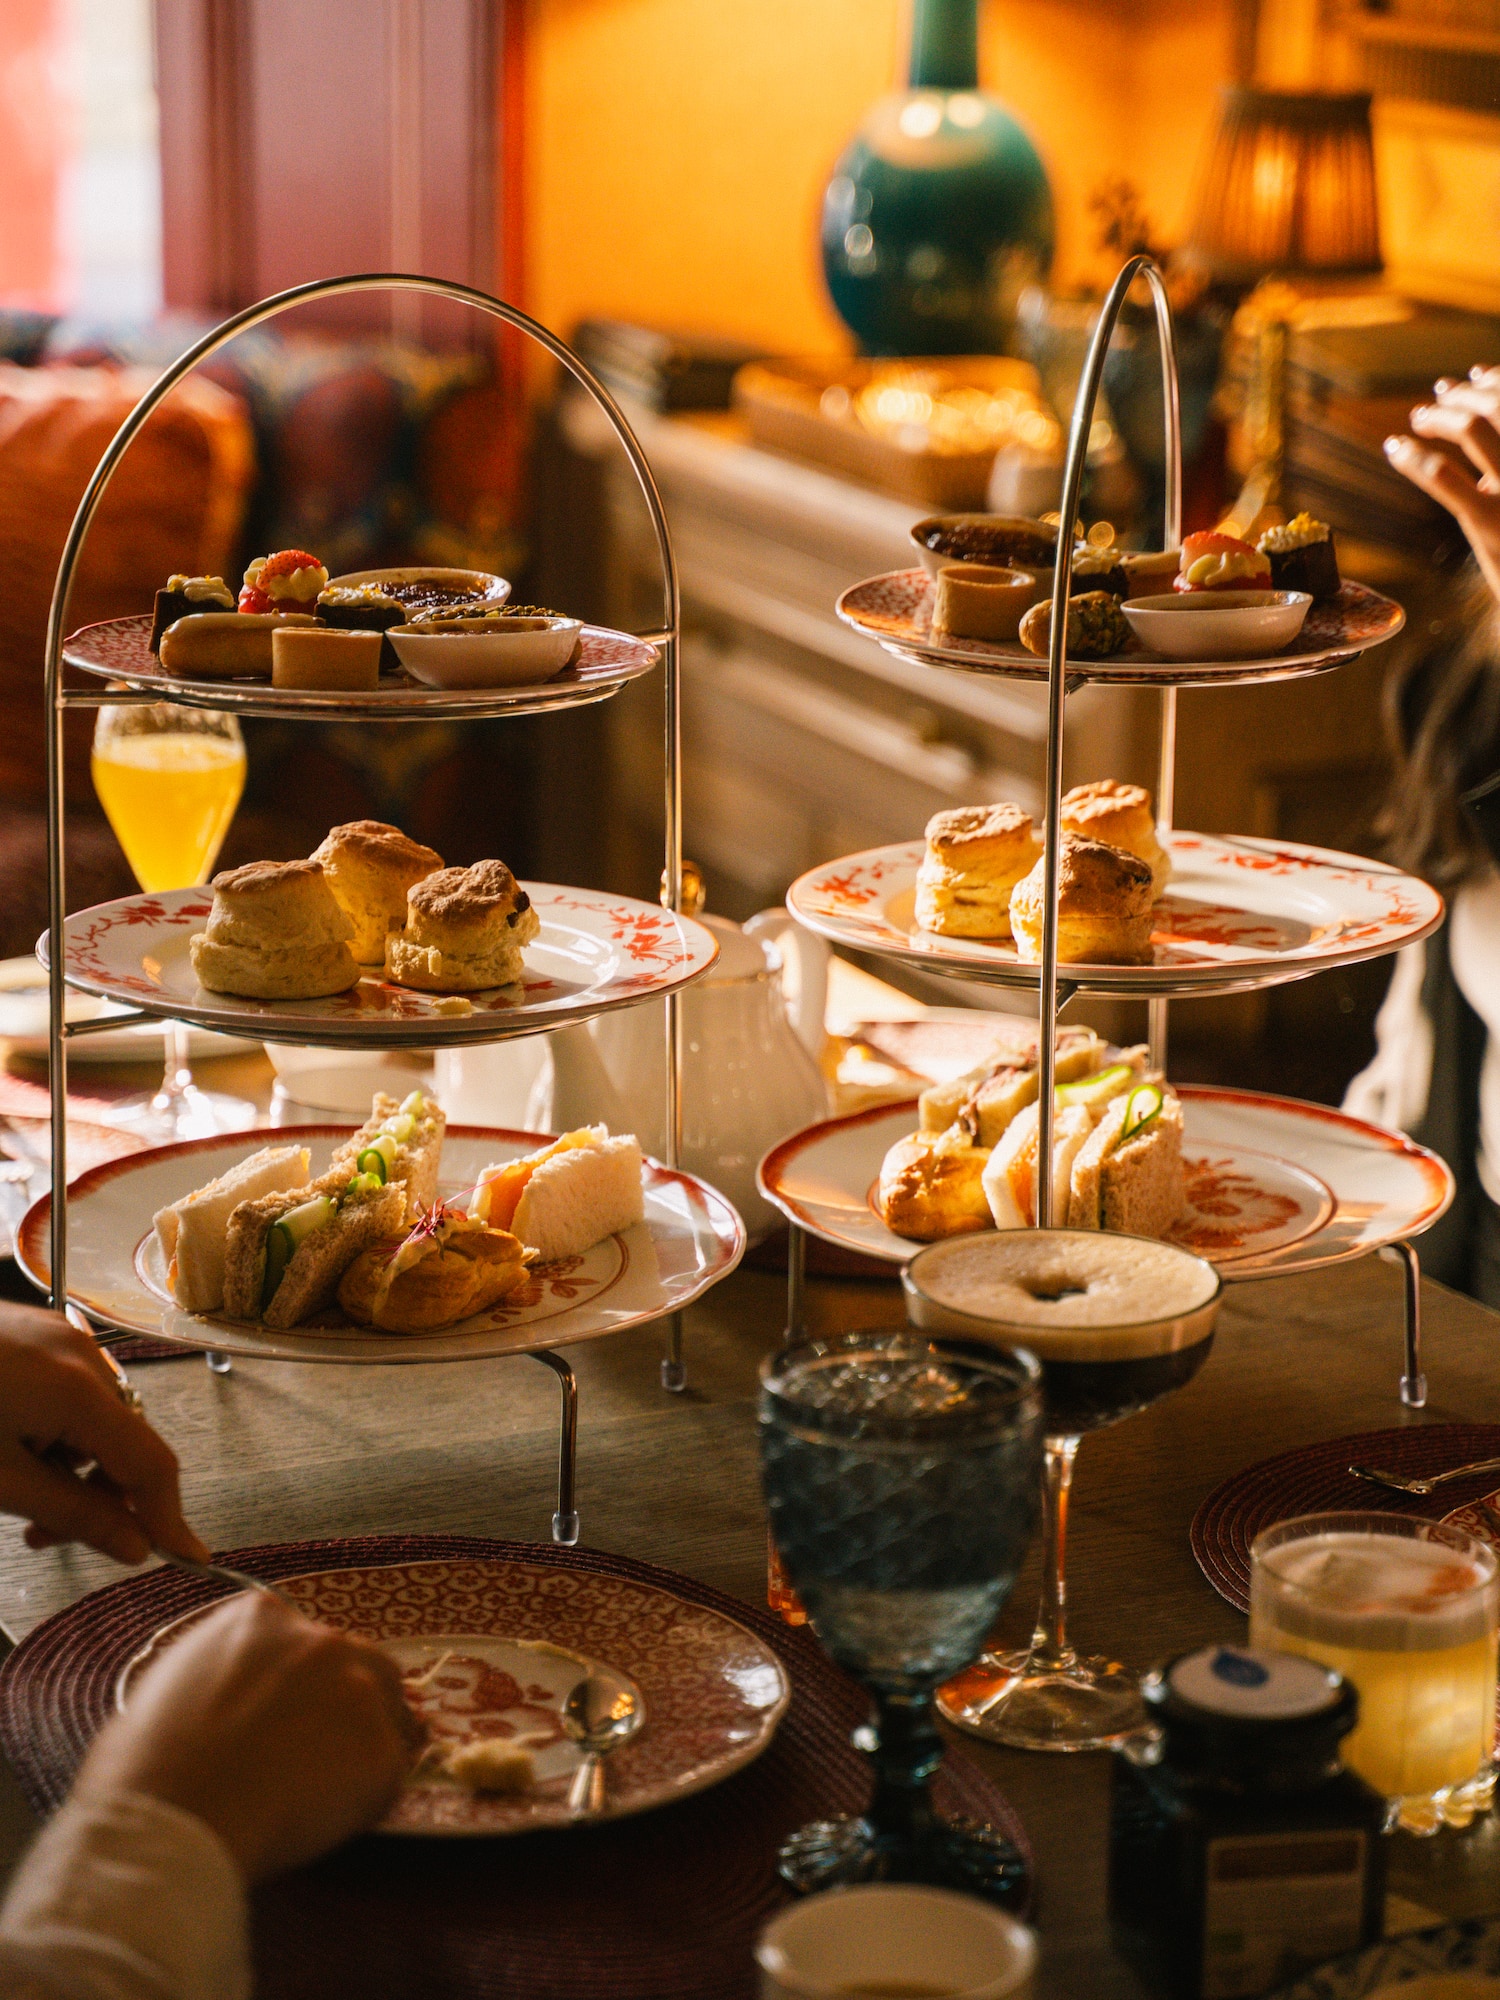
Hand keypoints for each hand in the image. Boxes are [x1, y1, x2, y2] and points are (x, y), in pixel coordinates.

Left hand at [0, 1301, 205, 1564]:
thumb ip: (73, 1515)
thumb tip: (132, 1546)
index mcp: (80, 1389)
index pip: (151, 1464)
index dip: (170, 1517)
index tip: (187, 1558)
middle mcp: (83, 1356)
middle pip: (124, 1443)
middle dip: (99, 1498)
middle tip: (48, 1537)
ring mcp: (60, 1341)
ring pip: (96, 1423)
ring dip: (71, 1470)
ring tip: (19, 1498)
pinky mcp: (36, 1338)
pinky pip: (70, 1397)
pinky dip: (53, 1437)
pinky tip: (12, 1456)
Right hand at [75, 1591, 420, 1882]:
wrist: (175, 1819)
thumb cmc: (146, 1767)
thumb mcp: (166, 1691)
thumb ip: (211, 1679)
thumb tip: (215, 1704)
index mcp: (263, 1618)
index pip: (304, 1643)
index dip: (299, 1685)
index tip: (285, 1718)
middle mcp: (322, 1640)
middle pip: (358, 1666)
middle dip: (342, 1708)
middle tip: (308, 1760)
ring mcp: (360, 1691)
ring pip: (386, 1714)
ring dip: (363, 1747)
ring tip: (318, 1794)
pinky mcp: (383, 1751)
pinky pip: (387, 1776)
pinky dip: (365, 1801)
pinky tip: (321, 1823)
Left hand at [1387, 368, 1499, 602]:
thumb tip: (1477, 448)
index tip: (1476, 374)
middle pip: (1498, 405)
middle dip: (1464, 395)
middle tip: (1437, 396)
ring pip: (1473, 427)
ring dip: (1439, 415)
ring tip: (1418, 416)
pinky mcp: (1490, 524)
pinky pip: (1444, 477)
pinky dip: (1413, 456)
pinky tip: (1393, 447)